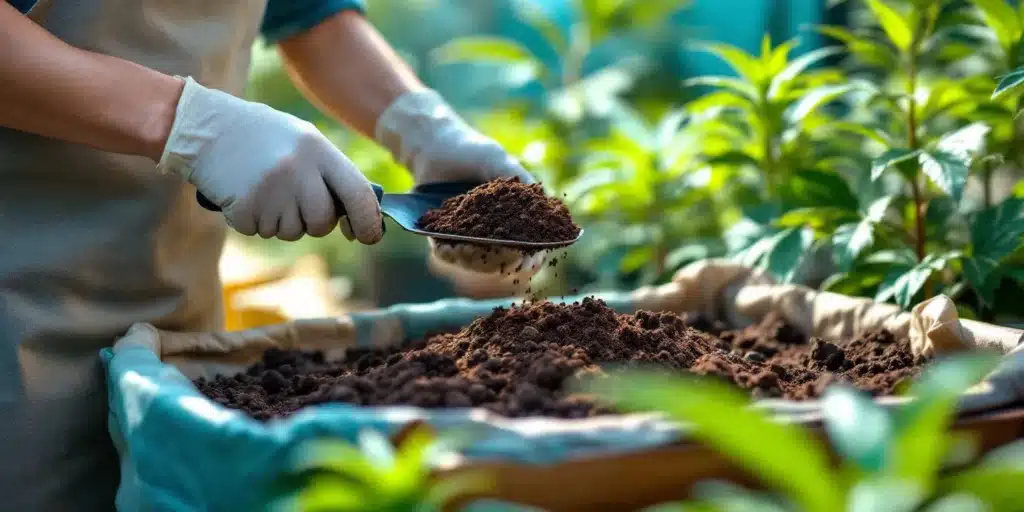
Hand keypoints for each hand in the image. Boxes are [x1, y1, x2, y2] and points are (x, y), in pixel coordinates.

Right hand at [157, 77, 382, 243]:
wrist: (203, 126)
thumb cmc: (259, 136)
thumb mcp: (302, 140)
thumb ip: (330, 173)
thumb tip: (360, 212)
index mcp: (319, 150)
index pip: (359, 194)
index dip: (369, 222)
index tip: (369, 236)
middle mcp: (300, 170)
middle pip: (322, 222)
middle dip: (311, 222)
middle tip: (290, 200)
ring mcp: (273, 190)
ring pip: (291, 231)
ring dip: (278, 220)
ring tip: (262, 187)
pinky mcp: (246, 206)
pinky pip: (260, 231)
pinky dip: (251, 220)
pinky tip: (242, 192)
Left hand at [375, 89, 545, 279]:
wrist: (432, 143)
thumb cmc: (470, 150)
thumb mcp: (498, 161)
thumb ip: (521, 180)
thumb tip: (545, 205)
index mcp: (510, 215)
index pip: (528, 245)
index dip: (531, 257)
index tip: (528, 261)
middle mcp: (490, 229)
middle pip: (501, 260)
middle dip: (499, 261)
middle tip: (495, 254)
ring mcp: (466, 235)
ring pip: (474, 261)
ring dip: (472, 260)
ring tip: (467, 248)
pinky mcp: (442, 235)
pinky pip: (447, 254)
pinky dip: (450, 255)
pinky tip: (449, 247)